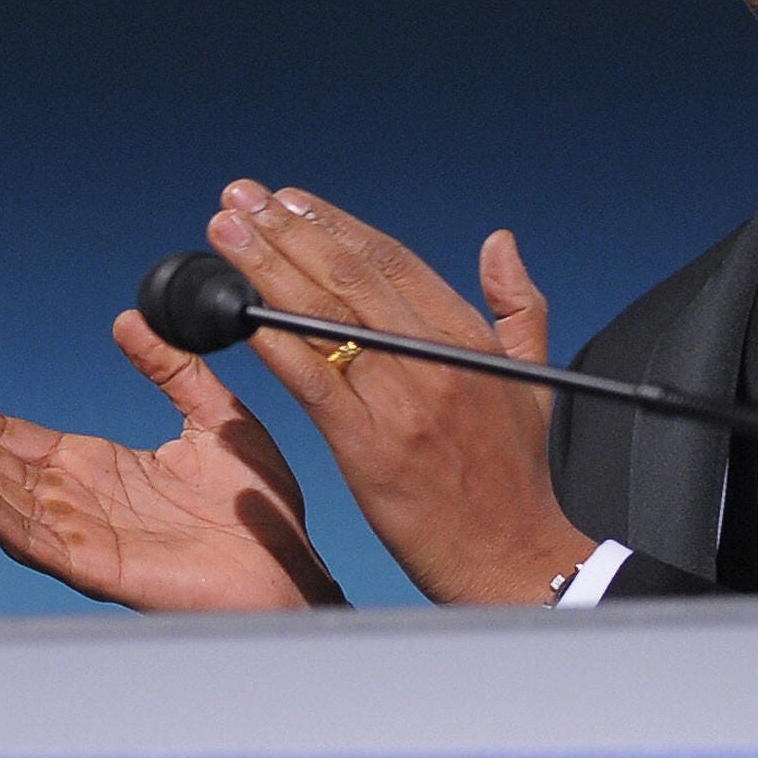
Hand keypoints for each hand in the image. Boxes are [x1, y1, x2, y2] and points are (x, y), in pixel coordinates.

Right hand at [0, 311, 344, 611]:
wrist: (293, 572)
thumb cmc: (260, 511)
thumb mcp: (215, 417)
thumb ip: (172, 369)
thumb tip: (127, 320)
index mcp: (96, 468)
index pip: (14, 433)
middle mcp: (78, 502)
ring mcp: (82, 536)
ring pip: (3, 495)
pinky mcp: (98, 568)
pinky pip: (33, 540)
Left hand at [202, 182, 593, 604]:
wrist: (514, 559)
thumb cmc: (516, 479)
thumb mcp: (531, 380)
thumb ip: (517, 307)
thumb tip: (499, 242)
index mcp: (466, 338)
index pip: (391, 260)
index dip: (334, 223)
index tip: (289, 198)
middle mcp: (432, 357)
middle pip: (349, 274)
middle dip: (287, 229)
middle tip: (238, 198)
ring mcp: (402, 398)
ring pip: (324, 316)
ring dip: (266, 267)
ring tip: (226, 231)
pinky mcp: (371, 446)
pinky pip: (313, 381)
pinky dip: (273, 340)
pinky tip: (239, 313)